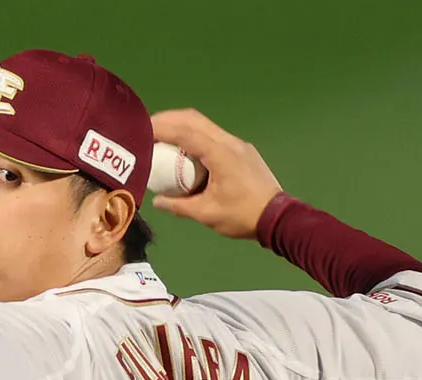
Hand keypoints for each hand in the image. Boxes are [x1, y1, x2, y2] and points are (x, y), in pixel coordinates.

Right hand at [149, 109, 284, 238]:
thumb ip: (179, 206)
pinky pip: (214, 136)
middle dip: (169, 119)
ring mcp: (238, 145)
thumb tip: (158, 201)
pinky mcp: (243, 151)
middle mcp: (229, 143)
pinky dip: (195, 137)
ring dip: (182, 126)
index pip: (186, 133)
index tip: (143, 129)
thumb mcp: (207, 214)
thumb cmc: (243, 216)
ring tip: (163, 136)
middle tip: (148, 128)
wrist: (278, 217)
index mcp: (220, 155)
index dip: (162, 128)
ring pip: (205, 125)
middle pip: (194, 119)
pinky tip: (186, 150)